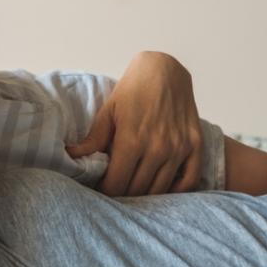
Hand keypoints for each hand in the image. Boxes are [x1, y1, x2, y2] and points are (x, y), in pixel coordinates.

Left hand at [66, 51, 203, 195]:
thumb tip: (71, 156)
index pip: (116, 184)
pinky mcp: (195, 145)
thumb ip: (93, 139)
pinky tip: (163, 188)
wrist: (166, 70)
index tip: (101, 190)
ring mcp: (179, 148)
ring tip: (135, 191)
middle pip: (137, 190)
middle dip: (123, 196)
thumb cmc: (133, 90)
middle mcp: (157, 148)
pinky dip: (176, 191)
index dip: (105, 192)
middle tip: (116, 192)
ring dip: (146, 196)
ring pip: (160, 189)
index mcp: (132, 140)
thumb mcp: (108, 111)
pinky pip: (189, 180)